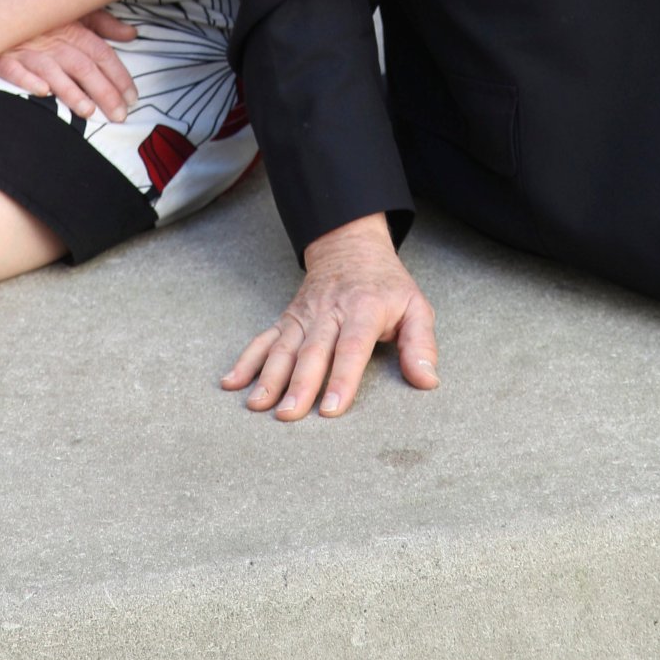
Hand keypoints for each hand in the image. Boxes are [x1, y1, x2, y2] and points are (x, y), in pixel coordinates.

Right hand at [0, 14, 137, 121]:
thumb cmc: (40, 19)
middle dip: (104, 91)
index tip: (133, 98)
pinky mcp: (0, 59)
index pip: (101, 54)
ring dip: (70, 91)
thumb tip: (132, 34)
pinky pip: (13, 70)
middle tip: (120, 115)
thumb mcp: (74, 14)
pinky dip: (28, 80)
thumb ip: (103, 25)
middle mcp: (52, 41)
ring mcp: (26, 50)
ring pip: (52, 70)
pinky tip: (42, 93)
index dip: (119, 76)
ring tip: (88, 110)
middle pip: (83, 66)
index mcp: (72, 30)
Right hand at [221, 214, 438, 418]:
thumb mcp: (415, 306)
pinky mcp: (288, 318)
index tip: (332, 410)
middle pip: (313, 350)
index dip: (342, 378)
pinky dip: (247, 359)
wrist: (350, 244)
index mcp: (364, 308)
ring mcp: (305, 315)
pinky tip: (231, 382)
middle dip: (300, 384)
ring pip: (284, 347)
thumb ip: (422, 344)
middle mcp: (330, 312)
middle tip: (289, 415)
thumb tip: (427, 381)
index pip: (352, 347)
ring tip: (257, 404)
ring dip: (268, 376)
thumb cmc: (386, 285)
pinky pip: (264, 338)